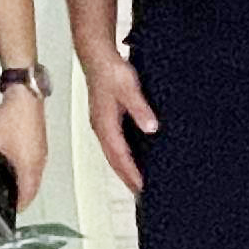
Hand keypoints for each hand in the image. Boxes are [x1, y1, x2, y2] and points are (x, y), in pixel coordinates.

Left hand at [0, 82, 49, 211]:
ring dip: (26, 184)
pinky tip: (14, 164)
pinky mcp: (41, 144)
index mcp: (28, 166)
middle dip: (22, 196)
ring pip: (36, 177)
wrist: (25, 95)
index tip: (9, 211)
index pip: (27, 196)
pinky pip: (37, 165)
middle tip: (9, 201)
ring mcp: (42, 153)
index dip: (18, 206)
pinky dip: (28, 171)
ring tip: (10, 185)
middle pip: (33, 188)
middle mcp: (39, 162)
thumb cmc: (13, 115)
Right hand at [81, 46, 156, 192]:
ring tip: (137, 181)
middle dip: (126, 178)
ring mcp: (102, 123)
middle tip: (140, 193)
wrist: (97, 55)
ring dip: (124, 168)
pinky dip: (122, 156)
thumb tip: (151, 127)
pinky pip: (114, 144)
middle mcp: (101, 127)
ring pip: (112, 153)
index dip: (131, 174)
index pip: (119, 156)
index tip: (142, 188)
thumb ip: (140, 109)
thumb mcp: (129, 88)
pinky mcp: (105, 118)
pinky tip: (132, 156)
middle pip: (114, 160)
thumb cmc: (109, 70)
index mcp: (105, 124)